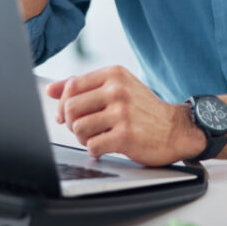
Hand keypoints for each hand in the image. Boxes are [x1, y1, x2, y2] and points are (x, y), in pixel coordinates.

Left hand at [45, 66, 205, 165]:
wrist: (176, 129)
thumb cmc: (144, 109)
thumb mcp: (117, 88)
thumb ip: (84, 87)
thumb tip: (51, 89)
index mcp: (114, 74)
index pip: (71, 86)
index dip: (63, 104)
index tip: (66, 116)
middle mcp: (117, 90)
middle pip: (71, 108)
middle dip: (72, 124)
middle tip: (83, 130)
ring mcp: (122, 112)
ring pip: (79, 128)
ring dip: (83, 139)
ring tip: (96, 138)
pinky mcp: (126, 135)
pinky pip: (93, 146)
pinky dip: (94, 151)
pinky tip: (105, 147)